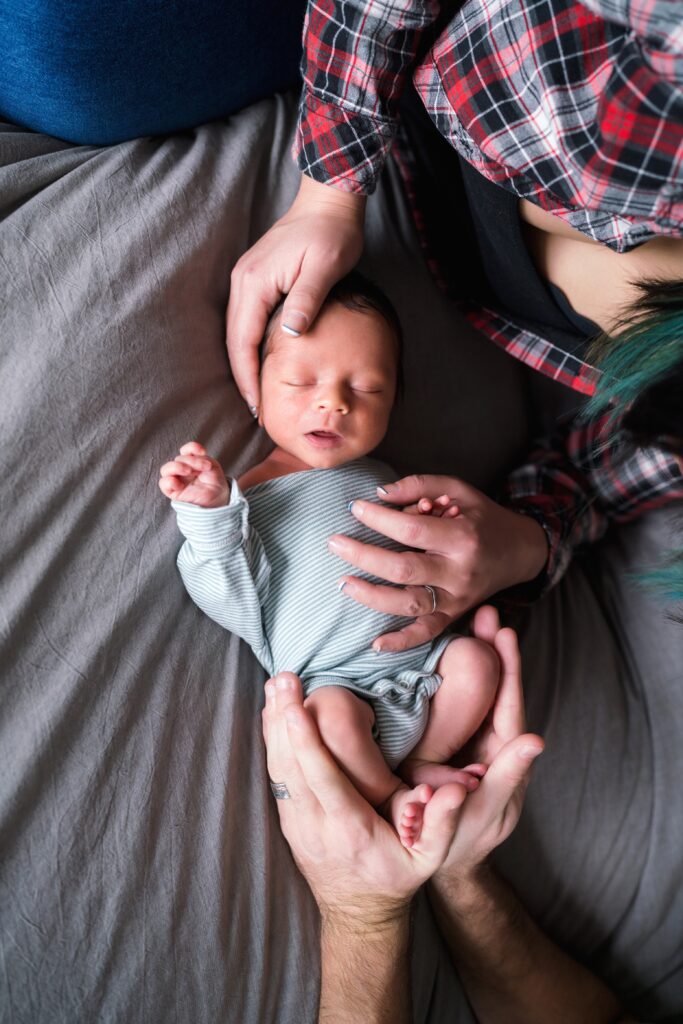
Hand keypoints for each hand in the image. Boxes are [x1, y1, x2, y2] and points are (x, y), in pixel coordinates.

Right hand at [158, 441, 228, 507]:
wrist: (219, 499)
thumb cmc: (215, 483)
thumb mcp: (212, 467)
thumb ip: (202, 459)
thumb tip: (191, 459)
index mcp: (191, 462)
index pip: (185, 451)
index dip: (191, 448)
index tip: (203, 451)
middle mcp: (182, 470)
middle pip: (178, 459)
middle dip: (191, 460)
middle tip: (203, 467)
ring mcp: (177, 480)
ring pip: (166, 469)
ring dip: (177, 467)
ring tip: (189, 471)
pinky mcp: (173, 492)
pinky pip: (164, 484)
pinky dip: (169, 481)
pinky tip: (179, 484)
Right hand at [226, 173, 365, 412]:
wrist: (328, 201)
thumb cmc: (331, 233)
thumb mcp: (324, 268)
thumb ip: (306, 301)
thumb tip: (290, 335)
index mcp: (255, 283)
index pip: (243, 341)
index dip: (248, 376)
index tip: (256, 405)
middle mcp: (244, 282)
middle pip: (234, 340)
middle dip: (243, 377)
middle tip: (256, 410)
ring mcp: (247, 279)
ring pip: (239, 332)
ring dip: (246, 362)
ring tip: (259, 393)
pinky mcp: (257, 278)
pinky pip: (247, 320)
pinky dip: (251, 345)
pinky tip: (264, 361)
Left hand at [262, 673, 468, 919]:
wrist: (359, 911)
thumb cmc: (396, 876)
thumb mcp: (429, 859)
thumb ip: (443, 823)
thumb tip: (456, 789)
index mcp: (350, 829)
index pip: (323, 781)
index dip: (307, 744)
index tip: (297, 709)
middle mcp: (316, 825)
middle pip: (292, 767)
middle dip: (284, 720)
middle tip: (282, 678)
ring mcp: (297, 823)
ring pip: (279, 768)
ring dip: (273, 725)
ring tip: (275, 684)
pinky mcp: (289, 818)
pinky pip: (276, 775)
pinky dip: (272, 740)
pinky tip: (272, 711)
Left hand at [333, 474, 548, 651]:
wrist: (518, 552)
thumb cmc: (482, 517)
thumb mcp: (459, 490)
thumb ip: (419, 486)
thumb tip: (379, 493)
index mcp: (462, 538)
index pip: (412, 530)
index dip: (379, 519)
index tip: (355, 508)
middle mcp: (460, 572)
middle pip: (403, 569)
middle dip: (364, 556)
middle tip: (334, 542)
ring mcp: (457, 599)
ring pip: (410, 604)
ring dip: (371, 596)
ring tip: (343, 582)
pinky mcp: (455, 616)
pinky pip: (426, 634)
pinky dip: (401, 642)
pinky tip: (375, 643)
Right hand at [434, 605, 543, 886]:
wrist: (435, 855)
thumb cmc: (462, 839)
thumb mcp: (487, 810)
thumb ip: (509, 775)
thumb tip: (535, 740)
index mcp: (503, 754)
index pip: (510, 704)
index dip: (509, 668)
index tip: (505, 632)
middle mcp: (489, 741)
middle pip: (495, 688)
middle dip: (492, 649)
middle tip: (486, 611)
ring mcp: (468, 738)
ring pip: (475, 690)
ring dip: (475, 654)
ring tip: (471, 619)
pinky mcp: (447, 740)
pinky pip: (453, 701)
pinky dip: (450, 672)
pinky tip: (439, 648)